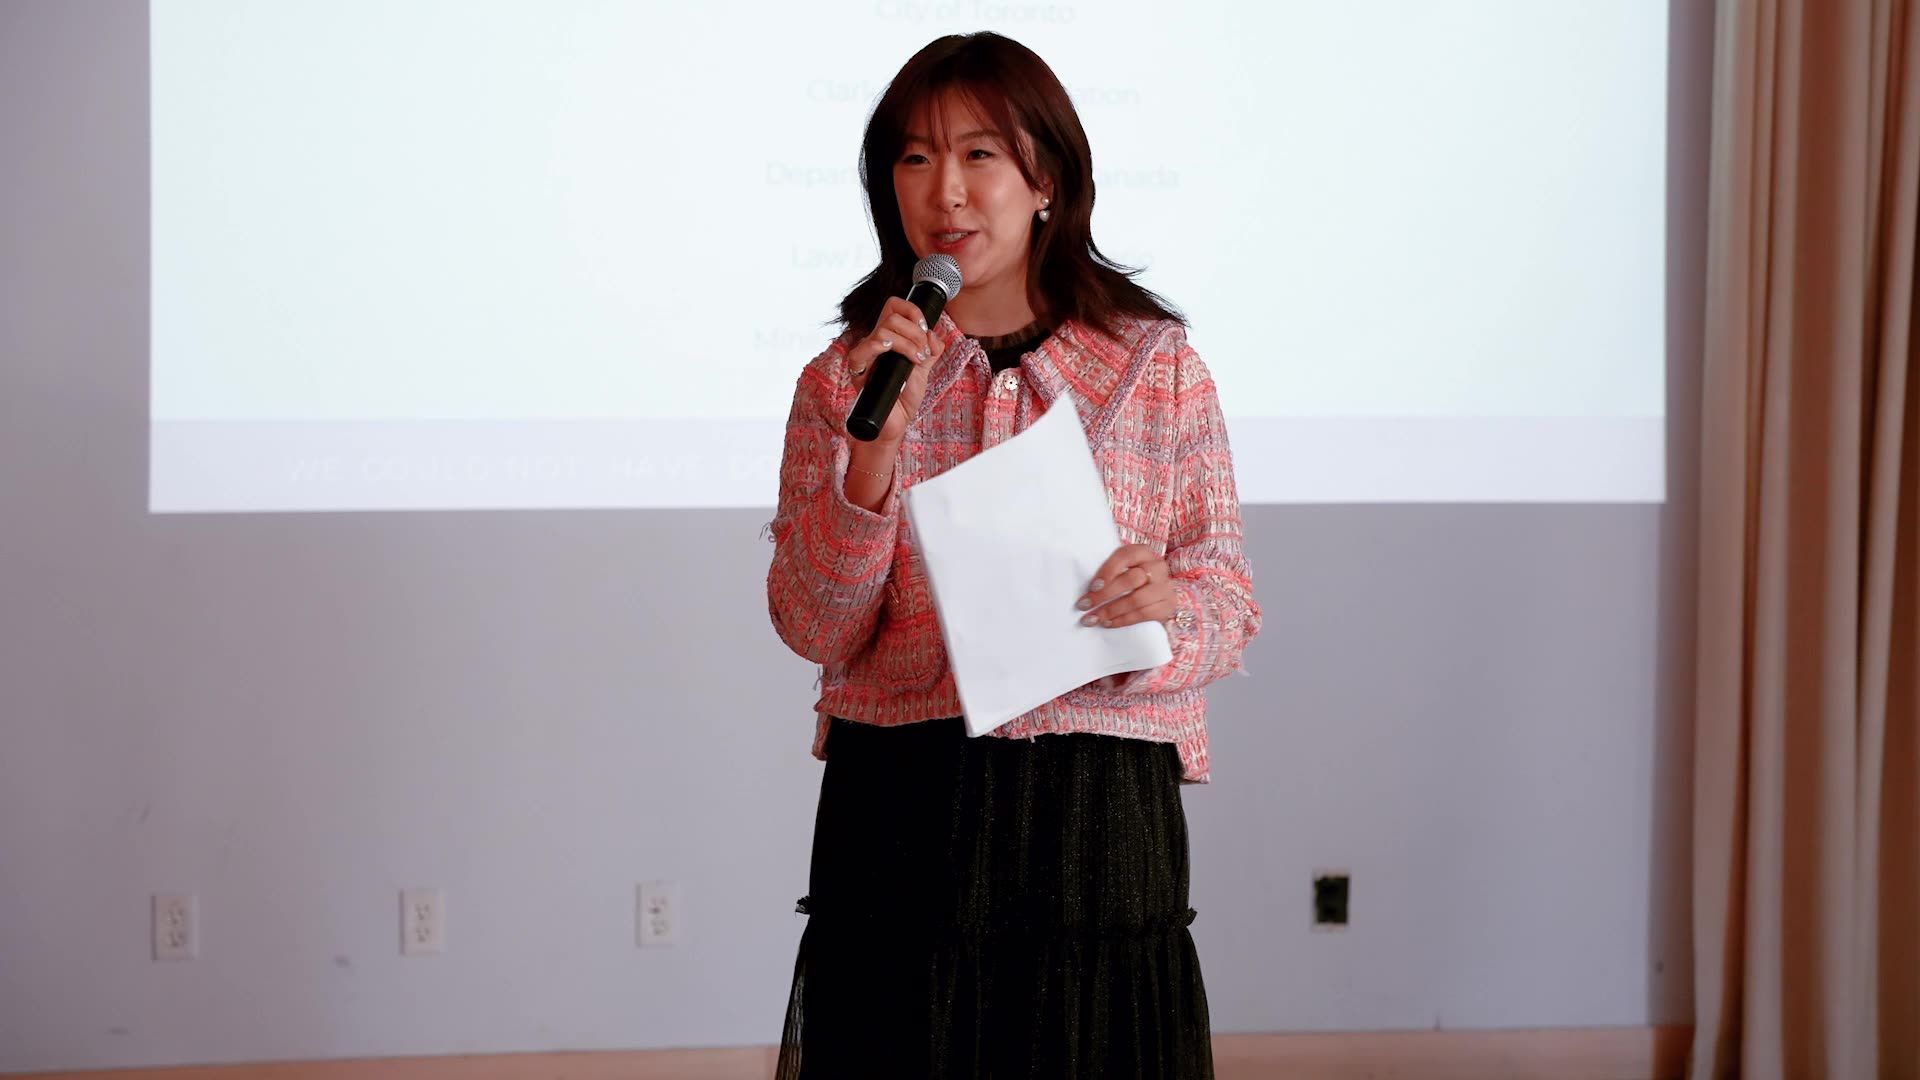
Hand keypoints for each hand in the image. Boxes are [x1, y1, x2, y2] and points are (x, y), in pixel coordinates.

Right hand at [845, 297, 946, 445]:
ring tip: (917, 360)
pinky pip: (863, 350)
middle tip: (923, 353)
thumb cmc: (904, 397)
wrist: (895, 423)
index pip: (893, 306)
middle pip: (891, 315)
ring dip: (908, 343)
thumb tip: (932, 333)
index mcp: (888, 338)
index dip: (912, 311)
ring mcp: (865, 355)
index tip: (925, 329)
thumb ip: (931, 349)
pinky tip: (897, 357)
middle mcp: (874, 342)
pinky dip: (883, 348)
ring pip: (883, 330)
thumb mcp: (924, 369)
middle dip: (916, 332)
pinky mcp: (858, 370)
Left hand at [1077, 544, 1176, 627]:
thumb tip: (1082, 586)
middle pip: (1132, 579)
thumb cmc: (1131, 580)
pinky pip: (1144, 615)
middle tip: (1084, 605)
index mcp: (1144, 552)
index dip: (1108, 571)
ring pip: (1137, 599)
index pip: (1126, 556)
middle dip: (1105, 594)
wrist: (1156, 596)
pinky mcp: (1168, 605)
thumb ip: (1109, 572)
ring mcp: (1165, 587)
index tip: (1091, 586)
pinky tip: (1108, 624)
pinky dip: (1123, 620)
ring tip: (1093, 619)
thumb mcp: (1122, 569)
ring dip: (1111, 611)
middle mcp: (1157, 567)